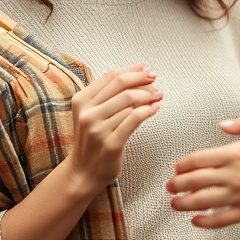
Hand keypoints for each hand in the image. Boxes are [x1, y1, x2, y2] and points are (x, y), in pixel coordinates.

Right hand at [66, 62, 161, 196]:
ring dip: (149, 96)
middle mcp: (87, 113)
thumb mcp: (94, 112)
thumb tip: (140, 66)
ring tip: (158, 96)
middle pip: (121, 86)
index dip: (133, 71)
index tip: (148, 72)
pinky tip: (155, 109)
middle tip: (156, 82)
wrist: (83, 173)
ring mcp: (98, 128)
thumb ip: (113, 90)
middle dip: (143, 81)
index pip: (111, 76)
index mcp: (81, 101)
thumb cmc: (92, 140)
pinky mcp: (111, 143)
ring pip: (129, 101)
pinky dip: (148, 111)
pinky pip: (134, 119)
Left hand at [167, 115, 239, 228]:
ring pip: (204, 202)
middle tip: (170, 186)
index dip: (185, 164)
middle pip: (197, 181)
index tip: (177, 167)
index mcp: (239, 152)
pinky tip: (197, 221)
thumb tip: (221, 125)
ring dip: (185, 203)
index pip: (201, 158)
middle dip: (179, 184)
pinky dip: (206, 222)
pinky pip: (222, 220)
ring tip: (175, 204)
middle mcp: (236, 175)